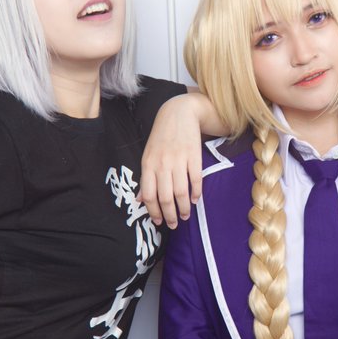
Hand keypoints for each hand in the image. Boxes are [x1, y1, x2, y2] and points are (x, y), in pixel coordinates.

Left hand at [139, 93, 204, 228]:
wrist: (178, 114)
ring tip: (185, 215)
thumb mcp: (148, 156)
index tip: (159, 222)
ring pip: (181, 192)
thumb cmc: (161, 138)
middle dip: (170, 215)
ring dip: (184, 208)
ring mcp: (178, 160)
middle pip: (165, 197)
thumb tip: (140, 200)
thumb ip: (146, 178)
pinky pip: (195, 180)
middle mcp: (162, 164)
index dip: (154, 212)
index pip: (149, 195)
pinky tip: (196, 200)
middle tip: (174, 224)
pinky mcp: (193, 156)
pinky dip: (196, 193)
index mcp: (148, 165)